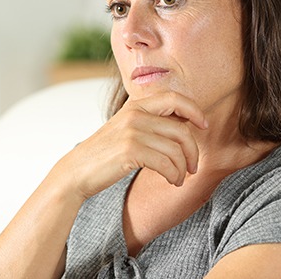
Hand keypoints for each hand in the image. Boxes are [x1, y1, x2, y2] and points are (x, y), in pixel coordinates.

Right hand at [54, 91, 207, 200]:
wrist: (77, 170)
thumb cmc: (105, 153)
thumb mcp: (127, 128)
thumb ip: (152, 121)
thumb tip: (185, 122)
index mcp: (135, 105)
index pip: (175, 98)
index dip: (194, 111)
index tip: (203, 125)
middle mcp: (135, 114)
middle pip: (181, 129)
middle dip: (193, 151)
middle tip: (193, 166)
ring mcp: (132, 131)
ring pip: (176, 150)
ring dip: (183, 168)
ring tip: (178, 178)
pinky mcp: (130, 150)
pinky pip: (167, 163)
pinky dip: (174, 175)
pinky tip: (171, 180)